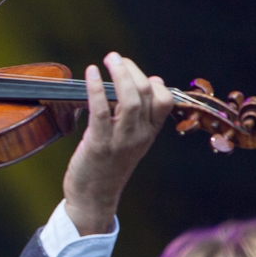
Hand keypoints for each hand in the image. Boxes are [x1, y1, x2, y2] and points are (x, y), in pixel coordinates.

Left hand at [61, 52, 174, 235]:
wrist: (93, 199)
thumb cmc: (107, 166)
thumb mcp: (130, 140)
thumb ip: (138, 115)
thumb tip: (148, 82)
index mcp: (149, 134)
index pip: (164, 100)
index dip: (151, 81)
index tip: (133, 70)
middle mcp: (140, 136)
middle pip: (147, 94)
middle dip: (132, 70)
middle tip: (116, 57)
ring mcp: (121, 141)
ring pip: (130, 99)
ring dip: (120, 74)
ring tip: (110, 60)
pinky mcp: (99, 144)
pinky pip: (101, 110)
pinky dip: (95, 88)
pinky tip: (91, 73)